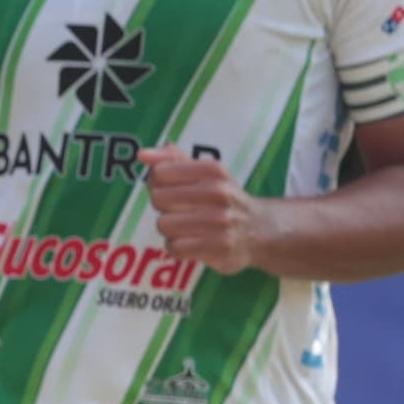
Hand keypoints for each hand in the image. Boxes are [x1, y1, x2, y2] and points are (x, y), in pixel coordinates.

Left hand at [142, 148, 270, 273]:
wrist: (260, 230)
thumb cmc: (223, 199)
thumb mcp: (205, 174)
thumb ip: (173, 160)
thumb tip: (142, 154)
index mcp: (214, 171)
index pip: (160, 173)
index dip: (158, 183)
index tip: (171, 188)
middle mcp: (220, 193)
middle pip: (158, 198)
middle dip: (163, 207)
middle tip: (180, 210)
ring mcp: (221, 222)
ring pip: (164, 224)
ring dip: (169, 229)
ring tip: (187, 227)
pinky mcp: (220, 248)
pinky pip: (175, 247)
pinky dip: (178, 247)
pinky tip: (192, 242)